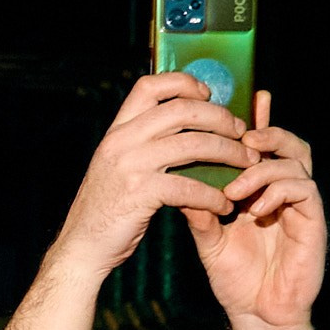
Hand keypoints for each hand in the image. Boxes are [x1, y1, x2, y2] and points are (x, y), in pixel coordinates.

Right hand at [49, 71, 253, 277]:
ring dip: (228, 153)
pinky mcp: (140, 194)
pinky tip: (224, 204)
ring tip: (246, 164)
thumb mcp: (116, 165)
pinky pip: (189, 187)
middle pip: (182, 110)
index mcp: (117, 130)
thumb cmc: (106, 209)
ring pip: (193, 144)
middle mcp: (122, 141)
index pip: (150, 86)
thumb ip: (140, 144)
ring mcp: (130, 165)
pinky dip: (212, 196)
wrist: (82, 247)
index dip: (183, 83)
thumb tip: (181, 126)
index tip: (207, 94)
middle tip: (242, 132)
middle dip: (220, 118)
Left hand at [186, 90, 324, 329]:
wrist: (258, 315)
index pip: (264, 148)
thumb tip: (177, 179)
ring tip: (236, 185)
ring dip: (263, 168)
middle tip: (242, 139)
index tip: (243, 102)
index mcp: (263, 191)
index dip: (258, 121)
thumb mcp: (210, 239)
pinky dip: (277, 191)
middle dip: (267, 133)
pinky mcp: (313, 222)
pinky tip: (255, 207)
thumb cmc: (237, 278)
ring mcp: (302, 206)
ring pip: (296, 162)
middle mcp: (286, 192)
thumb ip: (199, 210)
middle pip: (289, 144)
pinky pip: (303, 190)